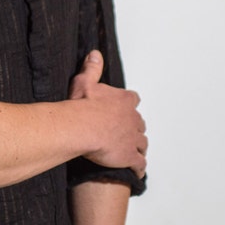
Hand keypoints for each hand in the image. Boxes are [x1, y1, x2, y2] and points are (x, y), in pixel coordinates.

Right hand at [69, 50, 147, 177]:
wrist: (82, 128)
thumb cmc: (82, 107)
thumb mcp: (85, 82)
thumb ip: (92, 69)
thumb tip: (95, 54)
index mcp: (124, 101)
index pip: (133, 100)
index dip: (128, 105)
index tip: (123, 108)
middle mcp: (133, 119)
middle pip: (139, 123)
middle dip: (134, 127)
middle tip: (125, 131)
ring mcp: (133, 139)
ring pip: (142, 143)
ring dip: (138, 146)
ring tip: (133, 151)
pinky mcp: (130, 156)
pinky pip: (140, 163)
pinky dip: (138, 167)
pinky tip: (136, 170)